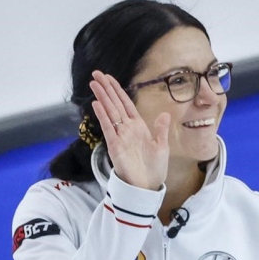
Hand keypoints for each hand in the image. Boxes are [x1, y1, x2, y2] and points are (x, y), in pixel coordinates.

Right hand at [90, 70, 170, 189]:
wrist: (147, 186)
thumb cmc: (154, 168)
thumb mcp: (162, 146)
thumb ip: (161, 129)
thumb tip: (164, 114)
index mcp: (138, 127)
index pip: (126, 104)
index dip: (117, 90)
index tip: (109, 78)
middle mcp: (127, 129)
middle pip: (115, 104)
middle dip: (106, 88)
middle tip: (96, 73)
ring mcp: (120, 136)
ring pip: (110, 112)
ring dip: (102, 97)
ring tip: (94, 83)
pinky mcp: (115, 145)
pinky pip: (108, 127)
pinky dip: (103, 115)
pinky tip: (97, 103)